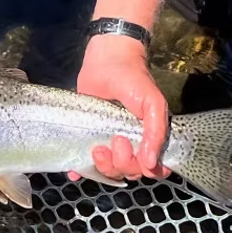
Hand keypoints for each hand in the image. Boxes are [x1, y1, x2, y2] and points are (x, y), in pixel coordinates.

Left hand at [75, 37, 169, 182]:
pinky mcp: (88, 137)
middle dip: (121, 162)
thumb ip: (157, 131)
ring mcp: (108, 142)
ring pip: (109, 171)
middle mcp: (131, 144)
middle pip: (129, 172)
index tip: (131, 147)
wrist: (106, 60)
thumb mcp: (152, 103)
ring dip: (103, 166)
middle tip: (115, 140)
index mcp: (149, 138)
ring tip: (96, 147)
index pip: (152, 169)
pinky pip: (85, 164)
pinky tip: (74, 171)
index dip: (143, 167)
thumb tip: (150, 163)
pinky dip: (80, 171)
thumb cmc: (133, 80)